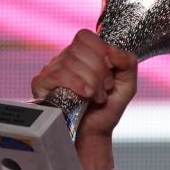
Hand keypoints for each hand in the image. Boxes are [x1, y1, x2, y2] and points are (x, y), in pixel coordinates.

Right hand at [29, 30, 138, 168]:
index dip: (101, 52)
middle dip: (99, 72)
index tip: (109, 72)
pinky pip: (57, 75)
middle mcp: (65, 59)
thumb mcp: (127, 84)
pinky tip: (85, 96)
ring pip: (70, 62)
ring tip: (96, 97)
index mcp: (83, 54)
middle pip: (79, 49)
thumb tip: (111, 49)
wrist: (95, 133)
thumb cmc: (107, 108)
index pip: (85, 36)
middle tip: (104, 89)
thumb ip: (128, 62)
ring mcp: (51, 70)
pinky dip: (76, 84)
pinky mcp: (41, 84)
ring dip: (91, 83)